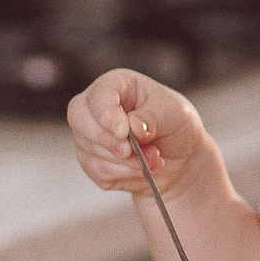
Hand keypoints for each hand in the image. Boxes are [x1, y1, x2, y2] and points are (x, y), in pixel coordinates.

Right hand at [67, 70, 206, 198]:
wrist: (180, 155)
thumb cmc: (176, 124)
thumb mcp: (175, 113)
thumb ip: (152, 117)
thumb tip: (133, 127)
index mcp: (116, 85)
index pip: (98, 95)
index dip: (106, 114)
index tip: (124, 133)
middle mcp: (96, 107)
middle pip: (78, 119)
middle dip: (106, 140)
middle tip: (132, 152)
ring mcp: (90, 135)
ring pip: (90, 151)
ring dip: (126, 163)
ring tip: (155, 158)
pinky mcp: (92, 161)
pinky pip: (98, 173)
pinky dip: (125, 175)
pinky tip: (144, 170)